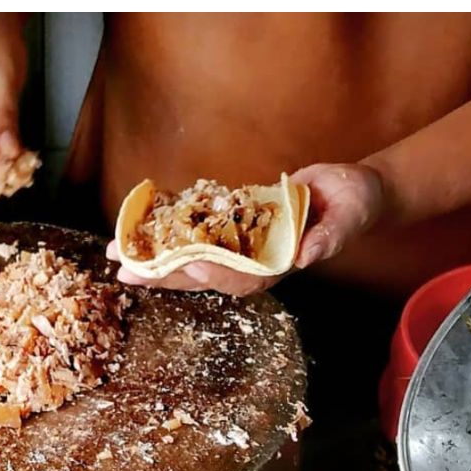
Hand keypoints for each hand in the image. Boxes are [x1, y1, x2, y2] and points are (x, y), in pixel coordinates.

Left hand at [108, 163, 383, 295]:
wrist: (347, 192)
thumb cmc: (354, 205)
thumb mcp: (349, 217)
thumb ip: (329, 238)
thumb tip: (307, 256)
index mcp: (276, 266)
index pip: (241, 279)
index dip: (217, 275)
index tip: (193, 266)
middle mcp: (249, 261)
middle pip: (201, 274)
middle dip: (163, 274)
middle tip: (125, 272)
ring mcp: (236, 245)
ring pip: (188, 257)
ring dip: (153, 257)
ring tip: (117, 254)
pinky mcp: (228, 224)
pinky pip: (192, 231)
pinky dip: (165, 231)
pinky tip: (137, 228)